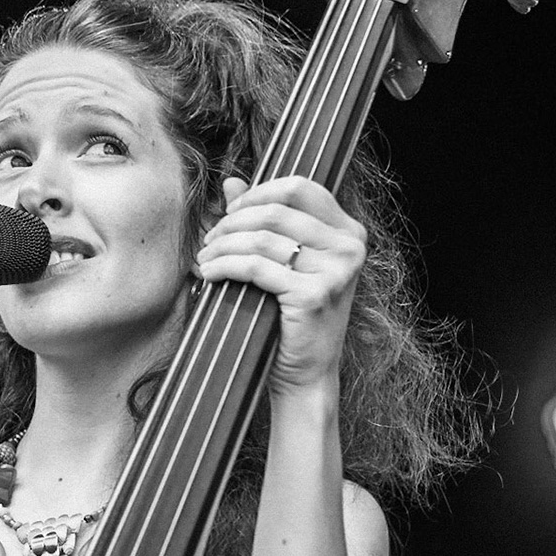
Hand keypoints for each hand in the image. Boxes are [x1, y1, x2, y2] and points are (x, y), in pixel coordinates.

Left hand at [195, 175, 365, 396]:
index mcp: (349, 231)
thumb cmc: (293, 317)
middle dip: (233, 221)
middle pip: (276, 210)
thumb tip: (231, 181)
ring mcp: (336, 271)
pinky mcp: (315, 294)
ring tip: (205, 257)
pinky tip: (209, 273)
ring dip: (223, 245)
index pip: (299, 187)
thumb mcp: (285, 262)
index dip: (258, 193)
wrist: (307, 373)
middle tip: (210, 238)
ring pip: (262, 238)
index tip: (231, 211)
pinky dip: (225, 266)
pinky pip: (256, 267)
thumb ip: (263, 219)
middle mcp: (349, 247)